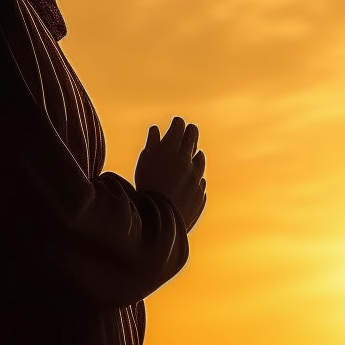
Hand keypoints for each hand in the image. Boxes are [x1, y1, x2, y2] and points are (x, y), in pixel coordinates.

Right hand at [134, 116, 206, 230]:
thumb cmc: (144, 188)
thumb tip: (155, 129)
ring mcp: (196, 177)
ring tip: (191, 154)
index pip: (179, 126)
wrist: (157, 220)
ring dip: (195, 155)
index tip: (176, 123)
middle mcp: (187, 160)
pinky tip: (190, 178)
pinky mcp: (200, 193)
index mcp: (171, 150)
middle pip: (193, 137)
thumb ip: (152, 144)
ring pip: (200, 158)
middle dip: (189, 132)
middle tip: (187, 131)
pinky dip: (195, 177)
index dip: (177, 123)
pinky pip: (200, 181)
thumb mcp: (143, 164)